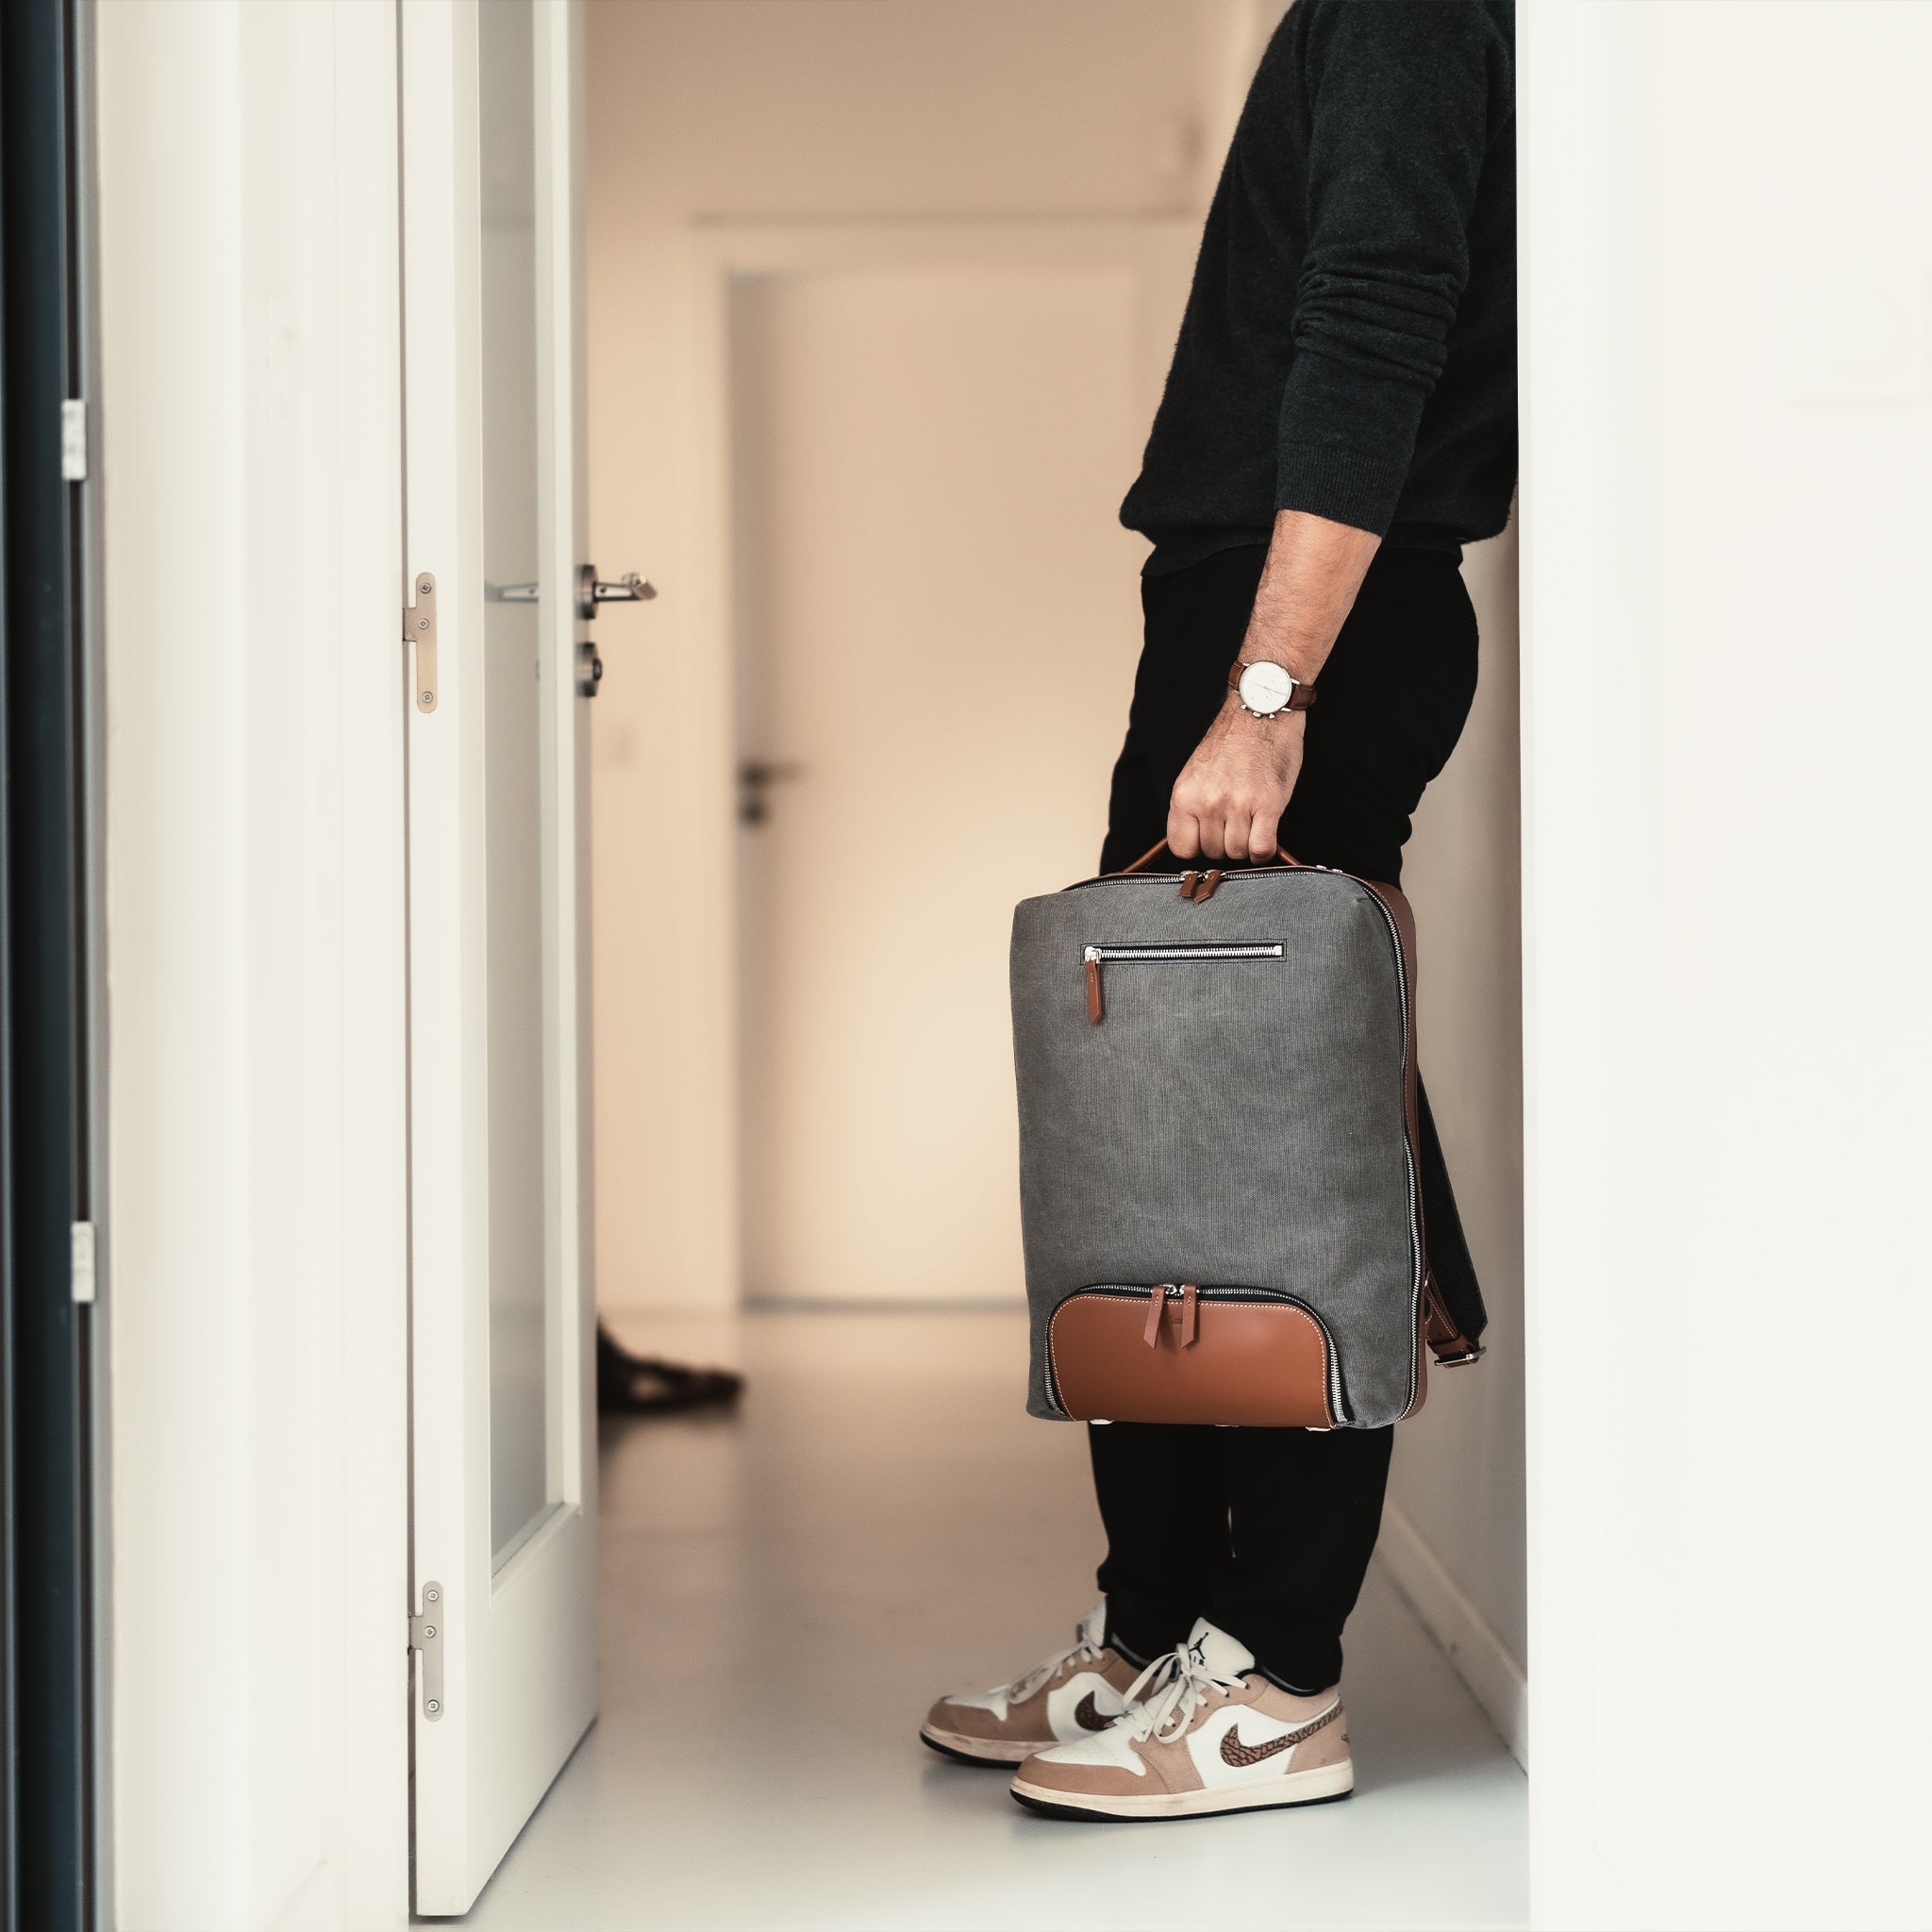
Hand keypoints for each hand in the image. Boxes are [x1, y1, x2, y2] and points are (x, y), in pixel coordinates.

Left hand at [1167, 699, 1304, 862]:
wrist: (1260, 711)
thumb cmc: (1230, 742)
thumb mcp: (1195, 774)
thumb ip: (1191, 807)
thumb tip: (1193, 841)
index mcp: (1184, 795)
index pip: (1182, 848)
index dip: (1198, 847)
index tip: (1209, 838)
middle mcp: (1207, 802)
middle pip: (1214, 852)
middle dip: (1225, 843)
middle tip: (1236, 822)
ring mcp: (1238, 804)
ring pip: (1239, 853)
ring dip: (1247, 844)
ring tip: (1252, 822)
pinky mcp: (1268, 804)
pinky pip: (1261, 848)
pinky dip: (1264, 850)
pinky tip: (1265, 833)